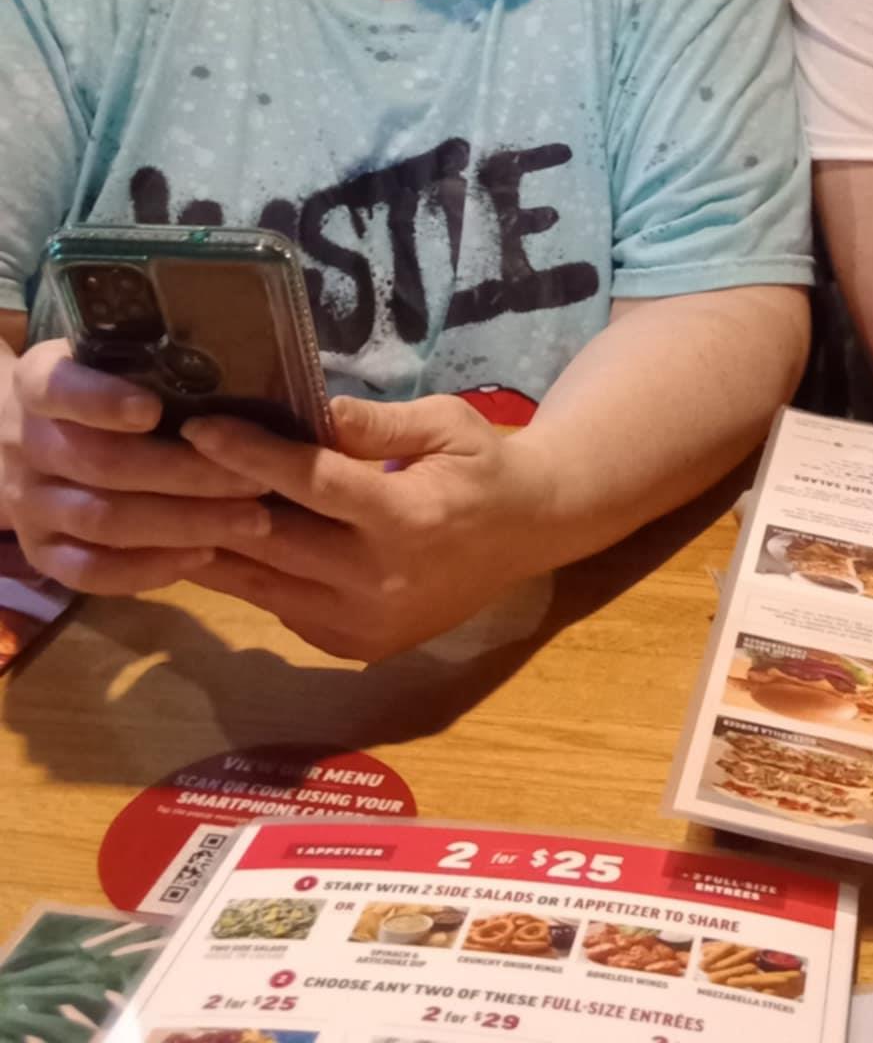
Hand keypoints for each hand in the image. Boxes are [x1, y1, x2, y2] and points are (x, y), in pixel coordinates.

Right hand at [0, 340, 272, 590]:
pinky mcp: (40, 553)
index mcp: (37, 383)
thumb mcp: (110, 361)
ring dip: (183, 523)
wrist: (26, 439)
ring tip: (251, 520)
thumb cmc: (98, 391)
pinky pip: (89, 572)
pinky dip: (148, 568)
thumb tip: (244, 369)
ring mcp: (27, 504)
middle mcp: (23, 444)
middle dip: (186, 473)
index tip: (153, 408)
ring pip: (102, 520)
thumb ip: (153, 365)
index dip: (102, 401)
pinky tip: (204, 555)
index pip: (58, 388)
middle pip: (101, 463)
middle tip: (255, 480)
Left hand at [182, 395, 550, 661]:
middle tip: (162, 464)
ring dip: (213, 546)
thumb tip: (306, 407)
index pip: (311, 485)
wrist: (527, 535)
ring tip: (167, 506)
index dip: (250, 455)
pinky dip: (250, 576)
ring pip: (264, 586)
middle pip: (273, 542)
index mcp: (408, 519)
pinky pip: (283, 608)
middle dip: (212, 501)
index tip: (199, 428)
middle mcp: (380, 583)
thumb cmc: (483, 467)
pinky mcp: (354, 648)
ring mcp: (365, 625)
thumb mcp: (446, 424)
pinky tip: (218, 541)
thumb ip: (377, 422)